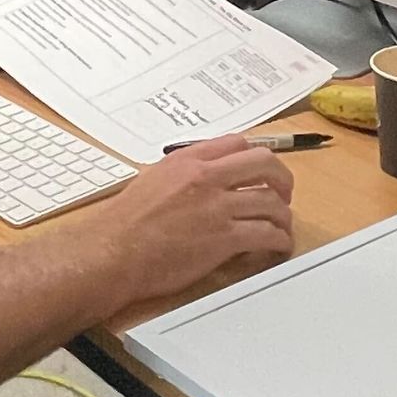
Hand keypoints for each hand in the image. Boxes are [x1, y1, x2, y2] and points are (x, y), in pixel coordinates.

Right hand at [103, 137, 295, 302]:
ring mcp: (217, 207)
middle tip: (284, 193)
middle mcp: (206, 177)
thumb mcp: (152, 181)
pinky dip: (279, 240)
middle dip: (282, 178)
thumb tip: (202, 180)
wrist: (113, 253)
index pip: (237, 143)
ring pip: (270, 202)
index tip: (262, 169)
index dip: (256, 156)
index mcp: (188, 161)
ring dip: (283, 215)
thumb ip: (182, 175)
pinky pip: (265, 234)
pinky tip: (278, 246)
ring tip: (282, 225)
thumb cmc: (123, 224)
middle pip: (264, 163)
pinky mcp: (223, 238)